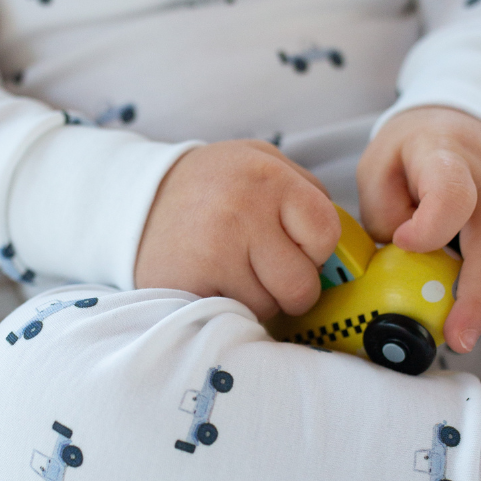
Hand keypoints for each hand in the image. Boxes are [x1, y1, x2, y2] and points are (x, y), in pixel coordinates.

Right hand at [134, 140, 340, 320]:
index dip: (316, 249)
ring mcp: (214, 252)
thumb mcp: (261, 163)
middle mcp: (242, 213)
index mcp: (268, 178)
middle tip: (266, 270)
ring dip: (259, 300)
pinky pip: (235, 317)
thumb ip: (306, 191)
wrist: (136, 201)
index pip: (325, 233)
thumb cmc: (213, 186)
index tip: (296, 245)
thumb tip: (343, 241)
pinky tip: (215, 284)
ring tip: (235, 273)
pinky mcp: (190, 285)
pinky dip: (230, 309)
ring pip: (269, 307)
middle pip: (301, 284)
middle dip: (291, 286)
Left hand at [357, 106, 480, 353]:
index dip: (430, 227)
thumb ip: (383, 212)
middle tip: (458, 339)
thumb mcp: (379, 166)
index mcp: (446, 158)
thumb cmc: (413, 150)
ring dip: (480, 300)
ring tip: (455, 329)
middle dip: (476, 298)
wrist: (466, 122)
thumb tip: (400, 258)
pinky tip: (462, 300)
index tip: (402, 243)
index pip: (453, 194)